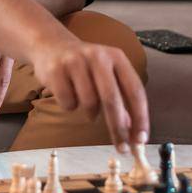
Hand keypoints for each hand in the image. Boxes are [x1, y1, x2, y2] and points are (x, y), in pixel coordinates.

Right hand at [32, 38, 148, 153]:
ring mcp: (76, 62)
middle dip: (118, 128)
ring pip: (89, 103)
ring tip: (86, 105)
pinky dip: (70, 106)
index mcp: (117, 57)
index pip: (135, 90)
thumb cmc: (85, 66)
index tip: (141, 139)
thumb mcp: (107, 74)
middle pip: (112, 99)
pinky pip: (68, 103)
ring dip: (90, 114)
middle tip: (122, 148)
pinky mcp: (56, 70)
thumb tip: (133, 131)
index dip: (141, 117)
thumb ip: (122, 98)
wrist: (50, 44)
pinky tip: (68, 94)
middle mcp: (98, 56)